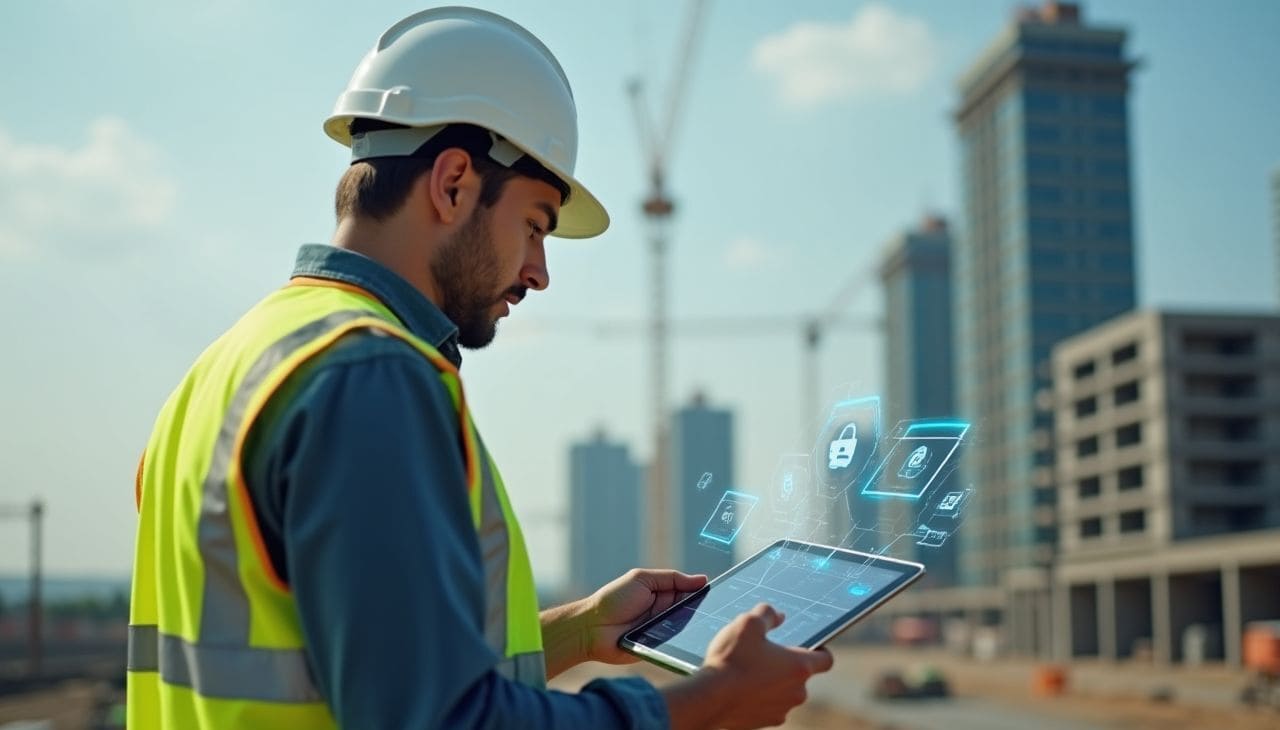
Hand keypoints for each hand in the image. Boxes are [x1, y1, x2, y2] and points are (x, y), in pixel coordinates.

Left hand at [584, 568, 706, 664]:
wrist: (592, 629)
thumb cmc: (614, 599)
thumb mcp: (642, 580)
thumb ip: (671, 579)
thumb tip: (702, 580)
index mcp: (662, 594)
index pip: (689, 593)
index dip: (703, 593)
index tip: (720, 593)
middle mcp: (665, 612)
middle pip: (691, 612)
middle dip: (702, 611)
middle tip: (717, 611)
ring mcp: (663, 631)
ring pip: (686, 630)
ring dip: (693, 627)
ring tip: (707, 625)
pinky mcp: (659, 648)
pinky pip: (676, 646)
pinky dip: (683, 643)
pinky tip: (692, 640)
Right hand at [662, 603, 833, 729]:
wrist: (709, 698)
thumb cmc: (732, 659)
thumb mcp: (748, 623)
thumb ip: (767, 614)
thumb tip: (777, 615)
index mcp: (799, 666)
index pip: (826, 659)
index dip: (820, 649)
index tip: (808, 644)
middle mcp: (796, 692)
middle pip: (800, 675)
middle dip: (786, 665)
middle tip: (764, 654)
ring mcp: (781, 710)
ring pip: (783, 691)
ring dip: (771, 682)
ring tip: (747, 671)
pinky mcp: (764, 722)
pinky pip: (767, 705)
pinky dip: (758, 697)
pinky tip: (739, 687)